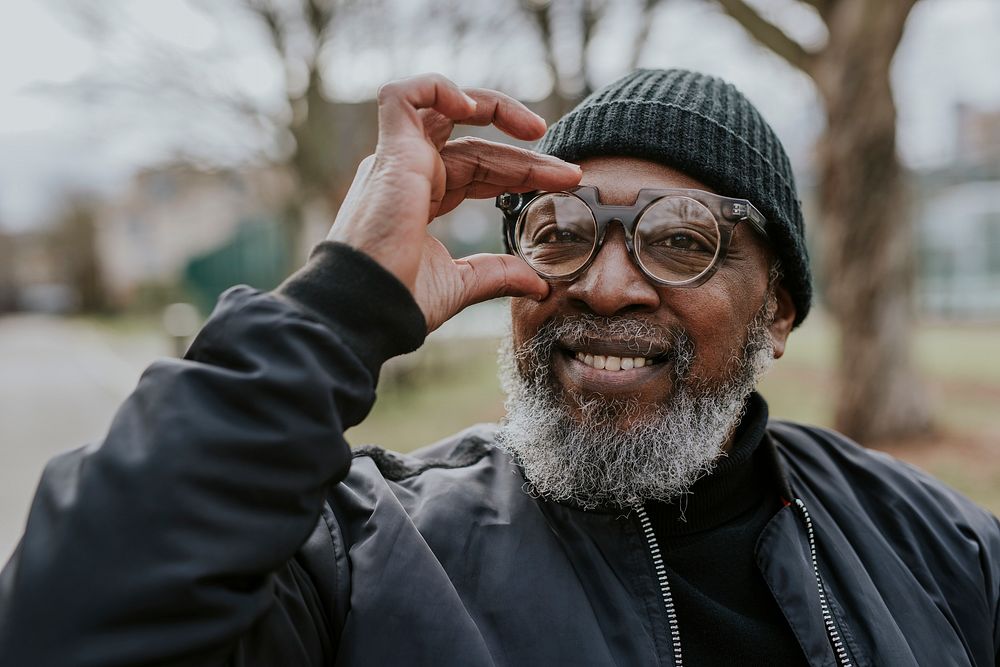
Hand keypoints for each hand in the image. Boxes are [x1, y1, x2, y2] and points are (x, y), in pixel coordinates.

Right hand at [327, 73, 581, 331]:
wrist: (368, 309)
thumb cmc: (399, 301)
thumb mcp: (461, 284)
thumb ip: (498, 274)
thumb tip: (538, 285)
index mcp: (421, 198)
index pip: (479, 170)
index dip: (521, 173)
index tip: (564, 183)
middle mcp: (407, 173)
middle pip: (474, 145)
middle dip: (525, 156)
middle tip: (569, 172)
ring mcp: (396, 160)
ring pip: (445, 110)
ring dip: (494, 109)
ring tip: (536, 130)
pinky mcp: (389, 153)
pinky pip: (402, 95)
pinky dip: (437, 88)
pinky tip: (475, 106)